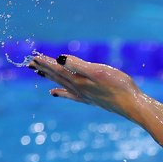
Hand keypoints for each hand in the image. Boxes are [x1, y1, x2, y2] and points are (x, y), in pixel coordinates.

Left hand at [29, 54, 143, 118]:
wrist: (132, 105)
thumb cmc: (119, 86)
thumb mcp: (99, 71)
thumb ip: (78, 65)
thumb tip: (59, 59)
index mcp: (79, 80)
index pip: (58, 68)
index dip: (46, 61)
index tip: (33, 56)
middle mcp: (78, 88)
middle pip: (57, 76)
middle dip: (44, 69)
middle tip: (30, 63)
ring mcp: (84, 95)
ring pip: (62, 84)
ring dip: (50, 78)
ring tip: (38, 73)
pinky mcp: (91, 100)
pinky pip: (70, 95)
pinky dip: (61, 93)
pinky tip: (54, 93)